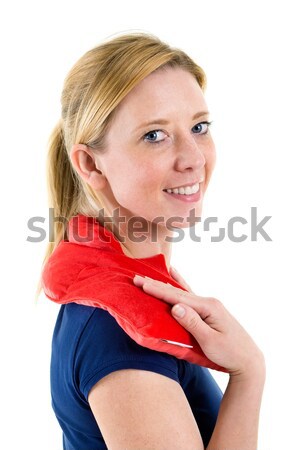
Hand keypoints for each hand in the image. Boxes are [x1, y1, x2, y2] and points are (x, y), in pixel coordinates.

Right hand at [133, 269, 264, 378]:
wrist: (249, 360)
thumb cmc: (230, 353)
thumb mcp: (210, 341)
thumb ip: (192, 323)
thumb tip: (175, 306)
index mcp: (208, 307)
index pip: (178, 297)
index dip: (158, 291)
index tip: (142, 283)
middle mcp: (208, 302)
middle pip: (178, 292)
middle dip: (157, 285)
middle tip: (137, 277)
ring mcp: (209, 306)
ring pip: (182, 292)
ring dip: (165, 285)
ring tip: (151, 274)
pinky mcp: (208, 311)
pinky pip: (189, 296)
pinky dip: (180, 286)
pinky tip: (175, 275)